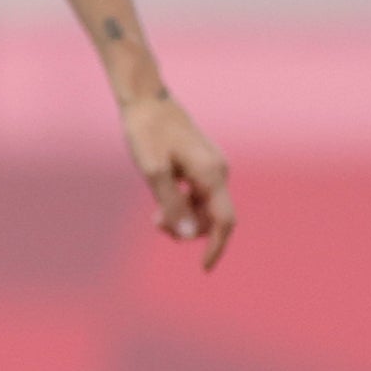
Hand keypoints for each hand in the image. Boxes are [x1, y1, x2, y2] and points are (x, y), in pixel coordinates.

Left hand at [120, 91, 234, 269]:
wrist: (147, 101)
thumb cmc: (147, 133)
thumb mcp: (153, 171)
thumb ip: (170, 204)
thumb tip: (186, 234)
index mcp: (211, 174)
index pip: (224, 221)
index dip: (216, 247)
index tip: (203, 269)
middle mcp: (218, 172)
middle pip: (212, 218)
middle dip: (188, 229)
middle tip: (155, 222)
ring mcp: (211, 168)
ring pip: (203, 208)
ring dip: (182, 218)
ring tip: (154, 215)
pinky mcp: (200, 165)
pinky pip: (197, 196)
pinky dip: (181, 205)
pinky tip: (160, 205)